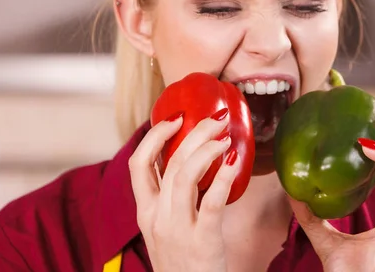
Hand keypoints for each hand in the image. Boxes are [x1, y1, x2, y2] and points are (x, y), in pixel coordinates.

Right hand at [129, 109, 238, 271]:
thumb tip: (192, 161)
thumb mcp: (164, 228)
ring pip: (185, 175)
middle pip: (169, 162)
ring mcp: (177, 228)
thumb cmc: (183, 262)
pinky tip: (235, 162)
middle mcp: (156, 216)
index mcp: (145, 211)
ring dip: (207, 149)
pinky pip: (211, 201)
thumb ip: (170, 199)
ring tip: (226, 137)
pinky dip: (224, 178)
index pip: (139, 163)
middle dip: (192, 133)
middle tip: (215, 118)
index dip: (154, 135)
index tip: (175, 118)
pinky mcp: (202, 240)